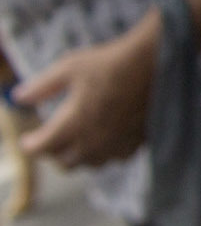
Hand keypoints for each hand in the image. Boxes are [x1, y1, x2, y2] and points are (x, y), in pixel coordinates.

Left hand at [15, 19, 159, 168]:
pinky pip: (118, 157)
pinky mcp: (138, 141)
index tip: (27, 139)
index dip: (29, 144)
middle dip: (54, 153)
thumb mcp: (70, 67)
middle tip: (52, 140)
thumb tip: (19, 97)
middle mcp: (93, 141)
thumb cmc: (111, 62)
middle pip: (65, 163)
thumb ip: (42, 86)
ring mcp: (117, 143)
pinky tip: (109, 137)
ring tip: (80, 141)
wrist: (157, 62)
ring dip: (81, 156)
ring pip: (92, 164)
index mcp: (71, 125)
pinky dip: (108, 151)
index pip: (41, 148)